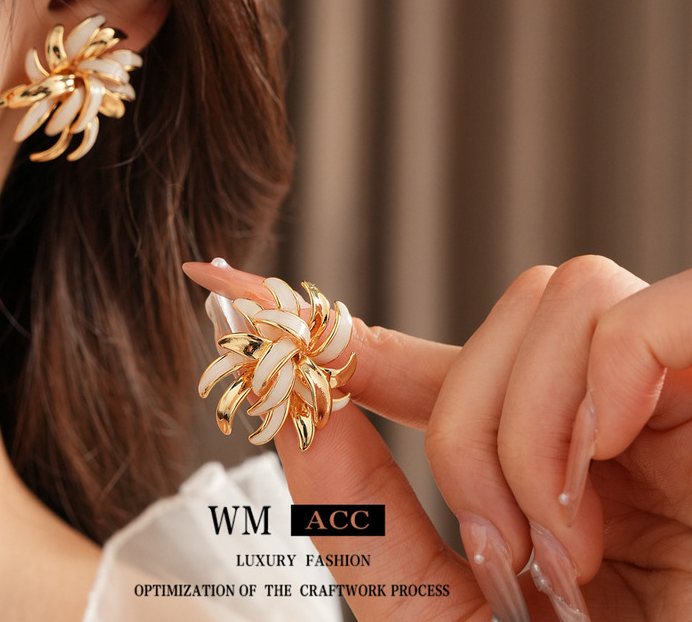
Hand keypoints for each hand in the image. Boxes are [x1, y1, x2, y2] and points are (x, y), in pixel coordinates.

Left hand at [185, 257, 691, 619]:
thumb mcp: (439, 614)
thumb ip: (365, 515)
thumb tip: (294, 407)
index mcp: (544, 458)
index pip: (419, 361)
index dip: (329, 324)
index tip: (230, 289)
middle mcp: (606, 411)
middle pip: (505, 312)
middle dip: (470, 423)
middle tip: (502, 541)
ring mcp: (670, 396)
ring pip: (562, 298)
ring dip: (532, 423)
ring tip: (567, 538)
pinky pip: (646, 313)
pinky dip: (609, 375)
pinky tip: (610, 457)